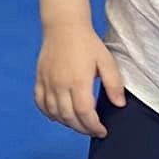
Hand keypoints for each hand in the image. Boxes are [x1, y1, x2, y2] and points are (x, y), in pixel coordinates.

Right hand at [35, 20, 124, 136]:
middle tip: (92, 130)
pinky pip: (40, 102)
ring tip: (78, 124)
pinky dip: (48, 113)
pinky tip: (58, 115)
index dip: (94, 126)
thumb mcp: (107, 61)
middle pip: (69, 117)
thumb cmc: (87, 43)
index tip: (102, 131)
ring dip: (66, 123)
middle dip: (82, 128)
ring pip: (54, 112)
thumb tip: (119, 104)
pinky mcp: (39, 79)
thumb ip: (114, 84)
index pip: (85, 113)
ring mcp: (47, 82)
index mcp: (78, 81)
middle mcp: (60, 85)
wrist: (63, 27)